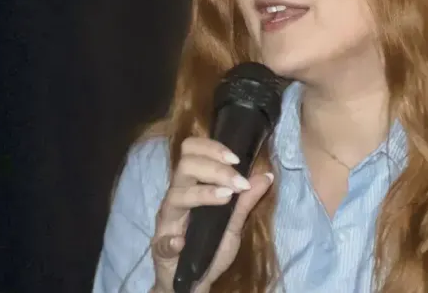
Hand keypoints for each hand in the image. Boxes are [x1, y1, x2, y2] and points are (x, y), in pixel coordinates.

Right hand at [150, 137, 273, 292]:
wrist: (193, 280)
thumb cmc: (210, 247)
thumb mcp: (233, 223)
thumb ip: (246, 200)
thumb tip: (267, 175)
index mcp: (191, 186)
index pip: (191, 152)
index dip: (212, 148)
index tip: (237, 160)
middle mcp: (176, 197)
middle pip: (184, 166)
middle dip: (214, 168)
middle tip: (238, 182)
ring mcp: (167, 222)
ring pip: (175, 195)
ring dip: (203, 194)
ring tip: (227, 197)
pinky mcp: (161, 248)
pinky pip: (162, 242)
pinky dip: (172, 241)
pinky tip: (183, 242)